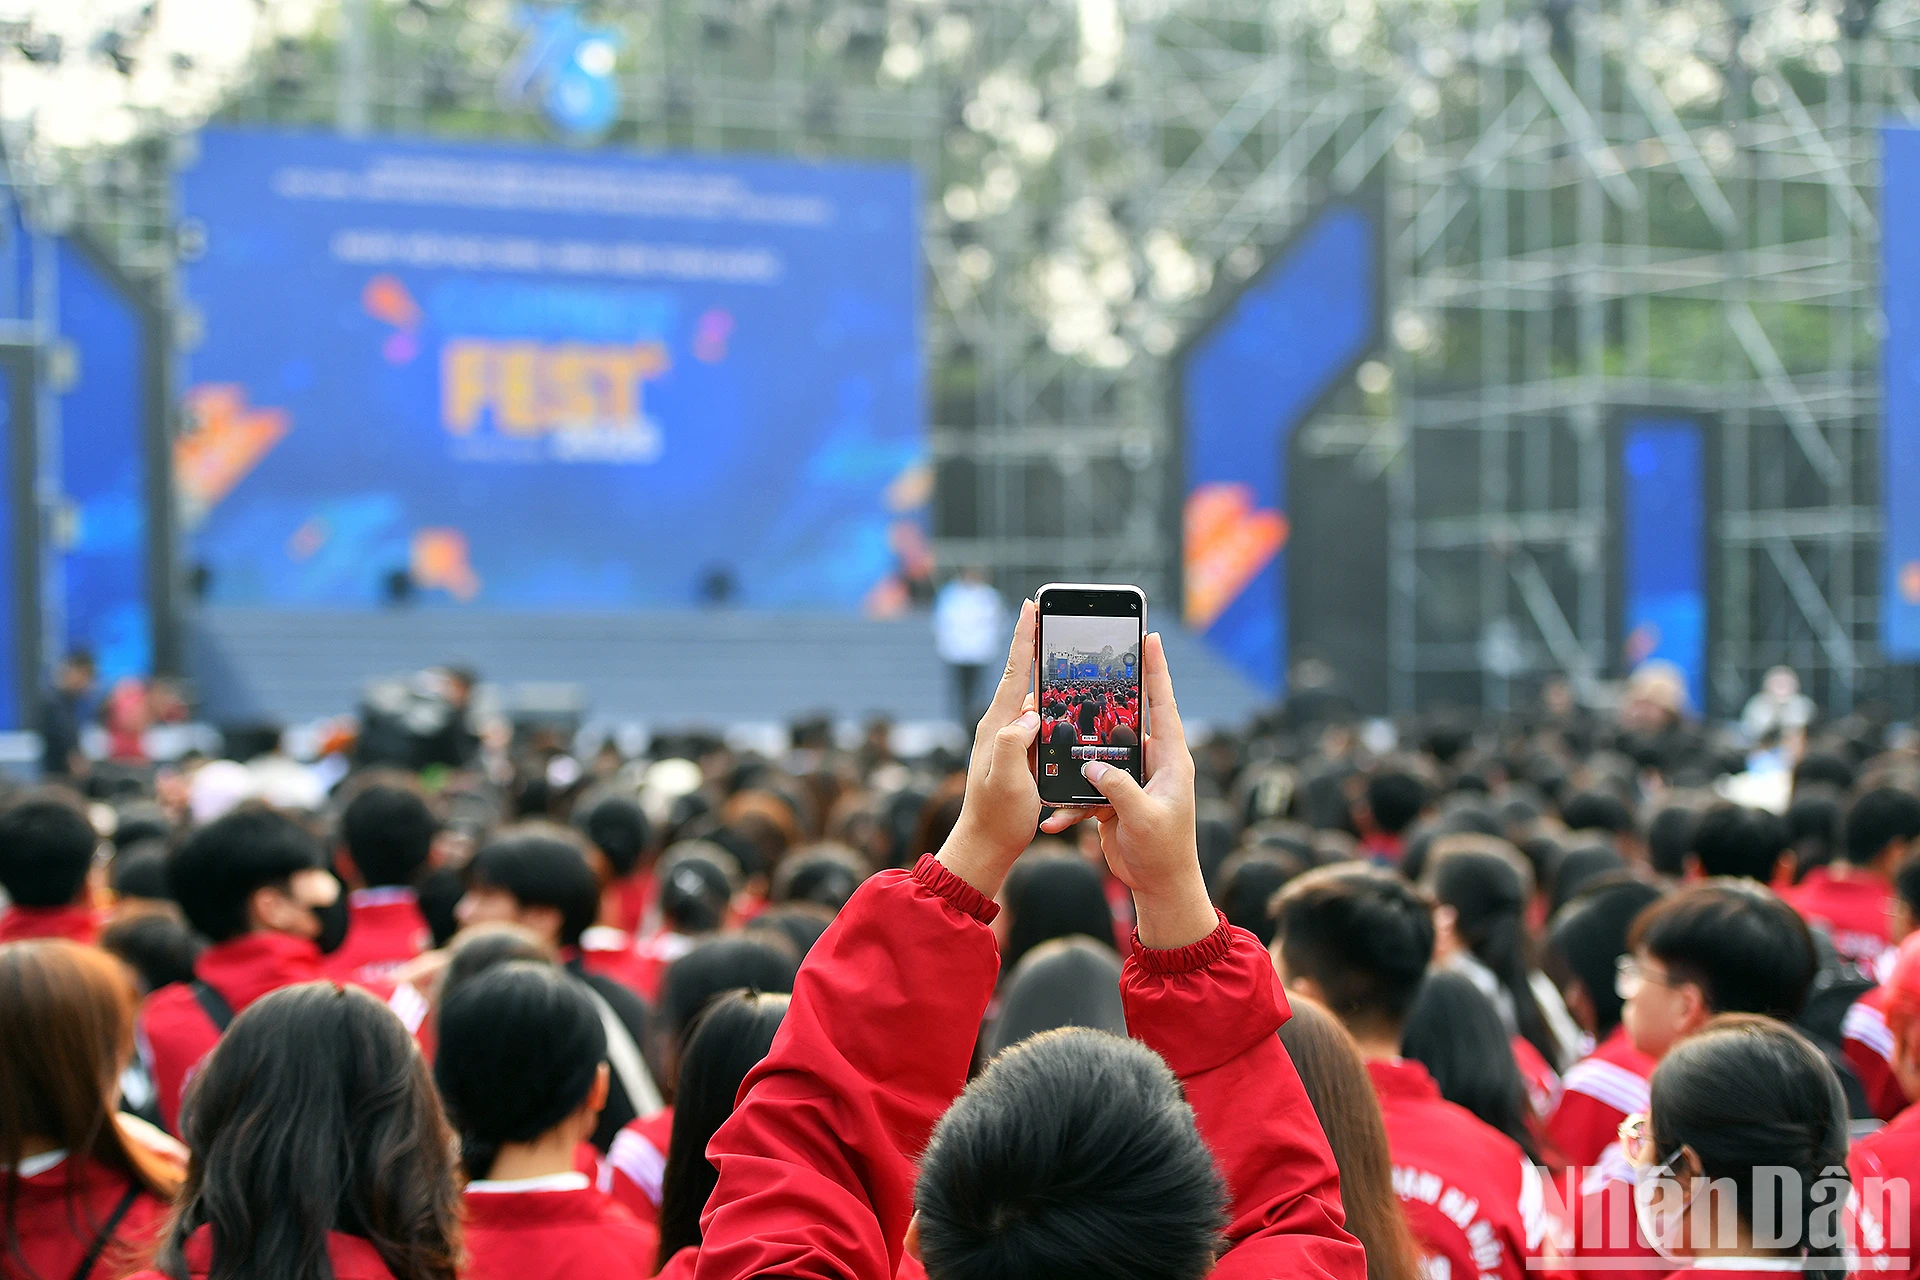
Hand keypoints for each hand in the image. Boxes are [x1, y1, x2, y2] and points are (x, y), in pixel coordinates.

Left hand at [935, 599, 1043, 897]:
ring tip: (1064, 648)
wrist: (986, 845)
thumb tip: (1029, 714)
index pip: (1014, 673)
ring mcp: (1010, 739)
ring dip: (1047, 673)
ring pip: (1033, 697)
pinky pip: (1039, 720)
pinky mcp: (1019, 753)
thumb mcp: (1006, 782)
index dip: (1023, 638)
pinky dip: (1051, 703)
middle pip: (1023, 676)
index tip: (1030, 605)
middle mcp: (1001, 726)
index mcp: (998, 727)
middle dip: (1036, 644)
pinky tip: (1064, 698)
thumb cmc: (997, 817)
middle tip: (1052, 615)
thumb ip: (1012, 744)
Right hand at [1039, 633, 1213, 947]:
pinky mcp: (1115, 798)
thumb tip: (1093, 765)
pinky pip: (1087, 791)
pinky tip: (1052, 817)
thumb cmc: (1164, 852)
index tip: (1149, 637)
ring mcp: (1133, 780)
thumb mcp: (1145, 818)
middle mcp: (1153, 763)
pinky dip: (1070, 804)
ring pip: (1098, 758)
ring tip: (1052, 756)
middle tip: (1081, 677)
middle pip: (1125, 723)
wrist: (1159, 886)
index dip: (1156, 670)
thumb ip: (1119, 788)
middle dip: (1102, 706)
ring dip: (1075, 763)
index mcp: (1171, 759)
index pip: (1163, 705)